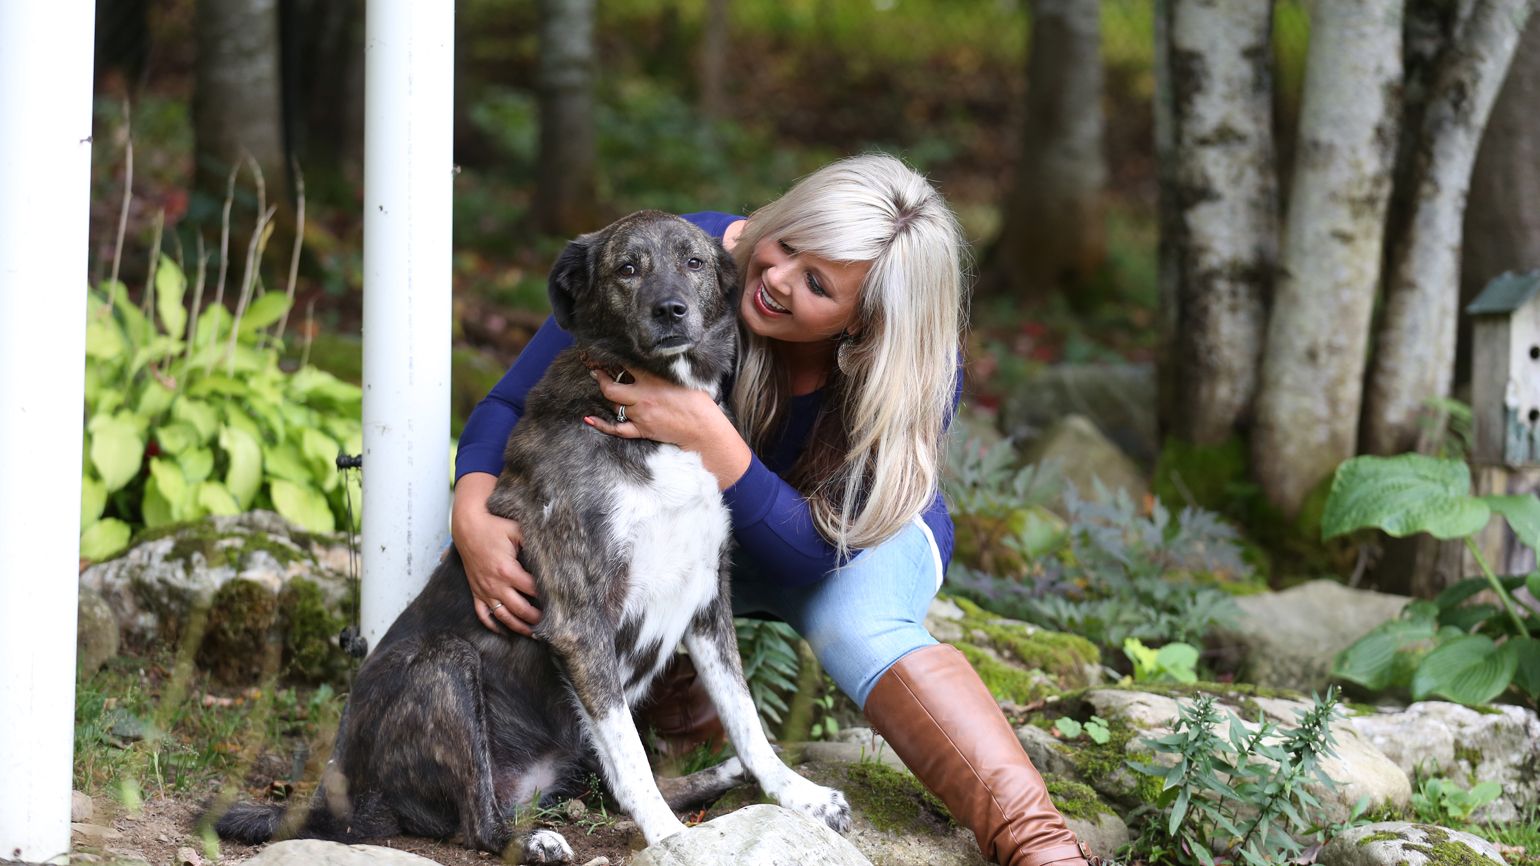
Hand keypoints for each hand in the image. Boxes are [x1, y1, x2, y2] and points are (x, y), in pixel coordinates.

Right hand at [451, 472, 541, 635]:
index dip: (547, 596)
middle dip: (536, 618)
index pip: (532, 589)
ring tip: (533, 633)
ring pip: (503, 616)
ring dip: (518, 627)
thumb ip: (534, 542)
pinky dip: (493, 625)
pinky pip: (483, 615)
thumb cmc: (494, 527)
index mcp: (507, 570)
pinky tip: (504, 631)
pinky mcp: (476, 592)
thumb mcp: (516, 530)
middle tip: (551, 624)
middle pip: (520, 609)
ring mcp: (484, 590)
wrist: (467, 527)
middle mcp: (495, 584)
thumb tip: (553, 552)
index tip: (560, 602)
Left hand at [585, 368, 753, 488]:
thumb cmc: (698, 402)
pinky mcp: (641, 429)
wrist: (703, 428)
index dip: (614, 357)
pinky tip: (588, 419)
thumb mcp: (683, 378)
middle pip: (610, 387)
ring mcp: (640, 414)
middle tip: (595, 370)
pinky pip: (616, 428)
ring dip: (609, 397)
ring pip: (614, 405)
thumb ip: (666, 368)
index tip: (608, 353)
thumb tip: (658, 357)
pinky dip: (601, 425)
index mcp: (653, 380)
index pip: (626, 364)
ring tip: (604, 387)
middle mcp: (642, 396)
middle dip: (600, 378)